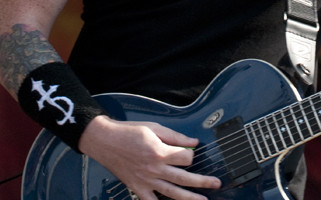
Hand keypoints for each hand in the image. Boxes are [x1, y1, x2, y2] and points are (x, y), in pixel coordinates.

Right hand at [78, 116, 221, 199]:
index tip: (191, 152)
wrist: (105, 140)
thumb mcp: (154, 127)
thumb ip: (175, 137)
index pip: (186, 158)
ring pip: (172, 193)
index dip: (191, 154)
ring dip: (190, 198)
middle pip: (184, 178)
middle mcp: (154, 169)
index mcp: (159, 152)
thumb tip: (193, 143)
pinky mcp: (137, 188)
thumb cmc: (128, 132)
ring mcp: (146, 181)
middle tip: (216, 183)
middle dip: (203, 181)